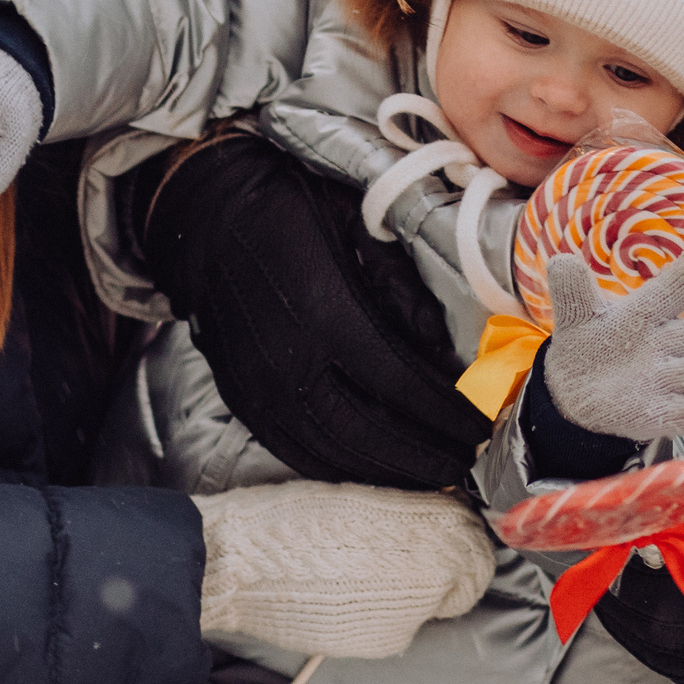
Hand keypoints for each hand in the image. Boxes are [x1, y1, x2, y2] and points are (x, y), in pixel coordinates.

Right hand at [142, 134, 491, 489]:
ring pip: (332, 453)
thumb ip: (401, 285)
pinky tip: (370, 470)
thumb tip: (440, 342)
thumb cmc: (288, 209)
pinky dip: (338, 468)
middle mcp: (291, 361)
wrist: (203, 214)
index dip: (446, 416)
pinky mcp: (241, 398)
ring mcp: (260, 387)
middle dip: (424, 455)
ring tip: (428, 475)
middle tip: (465, 464)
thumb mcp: (357, 224)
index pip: (402, 385)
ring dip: (386, 471)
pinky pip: (293, 451)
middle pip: (370, 433)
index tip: (480, 430)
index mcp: (328, 314)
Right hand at [196, 481, 496, 659]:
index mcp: (433, 533)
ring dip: (410, 589)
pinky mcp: (377, 644)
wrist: (241, 565)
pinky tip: (345, 592)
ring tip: (360, 569)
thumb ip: (415, 508)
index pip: (477, 544)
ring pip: (428, 603)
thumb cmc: (294, 516)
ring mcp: (405, 619)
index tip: (441, 526)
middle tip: (398, 547)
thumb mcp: (363, 494)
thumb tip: (445, 509)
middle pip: (459, 577)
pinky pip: (397, 623)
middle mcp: (431, 582)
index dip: (461, 536)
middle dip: (440, 564)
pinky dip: (382, 609)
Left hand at [540, 251, 683, 442]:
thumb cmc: (589, 344)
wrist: (576, 393)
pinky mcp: (670, 413)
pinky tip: (674, 405)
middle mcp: (673, 342)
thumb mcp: (576, 316)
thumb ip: (571, 289)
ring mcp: (674, 378)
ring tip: (673, 370)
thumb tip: (562, 262)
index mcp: (651, 310)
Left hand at [595, 498, 683, 683]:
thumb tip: (658, 540)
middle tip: (603, 572)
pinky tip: (663, 628)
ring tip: (624, 597)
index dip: (625, 573)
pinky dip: (669, 653)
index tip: (610, 547)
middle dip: (620, 602)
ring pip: (665, 662)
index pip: (655, 596)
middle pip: (650, 636)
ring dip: (637, 629)